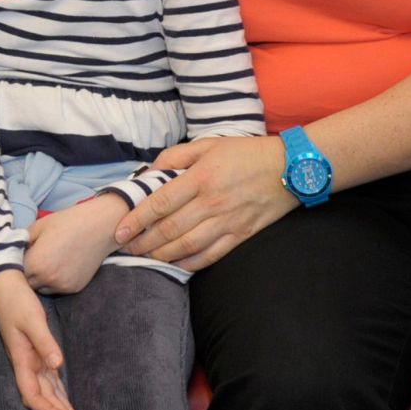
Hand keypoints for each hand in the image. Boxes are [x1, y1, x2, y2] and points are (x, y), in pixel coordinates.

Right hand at [0, 271, 82, 409]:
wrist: (6, 287)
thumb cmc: (17, 302)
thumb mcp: (32, 320)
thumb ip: (45, 342)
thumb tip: (57, 365)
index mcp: (21, 360)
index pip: (33, 395)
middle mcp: (25, 365)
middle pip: (42, 398)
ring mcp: (30, 361)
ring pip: (47, 391)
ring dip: (60, 407)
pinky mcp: (36, 355)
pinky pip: (49, 380)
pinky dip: (59, 393)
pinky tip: (67, 402)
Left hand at [24, 194, 127, 294]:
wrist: (99, 227)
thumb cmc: (66, 222)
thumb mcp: (37, 226)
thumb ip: (21, 243)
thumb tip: (12, 253)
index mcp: (35, 263)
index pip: (14, 272)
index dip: (15, 264)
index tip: (18, 257)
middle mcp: (47, 279)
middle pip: (27, 284)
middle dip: (26, 274)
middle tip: (32, 260)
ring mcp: (62, 286)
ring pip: (41, 289)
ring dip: (40, 280)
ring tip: (48, 262)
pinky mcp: (74, 288)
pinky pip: (57, 289)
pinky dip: (55, 281)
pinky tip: (60, 265)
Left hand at [113, 136, 294, 269]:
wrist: (290, 168)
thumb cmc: (246, 153)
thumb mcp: (209, 144)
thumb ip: (175, 156)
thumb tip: (148, 172)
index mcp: (200, 177)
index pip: (160, 202)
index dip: (137, 219)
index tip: (120, 231)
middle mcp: (211, 202)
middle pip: (169, 229)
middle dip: (144, 242)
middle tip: (126, 248)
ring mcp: (227, 221)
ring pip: (187, 246)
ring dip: (162, 255)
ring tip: (145, 258)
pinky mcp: (241, 234)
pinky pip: (211, 255)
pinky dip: (190, 264)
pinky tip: (176, 265)